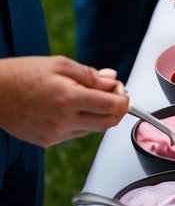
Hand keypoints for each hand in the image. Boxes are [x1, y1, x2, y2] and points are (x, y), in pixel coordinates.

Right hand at [0, 56, 127, 145]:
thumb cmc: (21, 74)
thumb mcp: (59, 64)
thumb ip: (90, 75)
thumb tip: (113, 81)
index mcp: (69, 98)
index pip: (113, 106)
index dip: (123, 98)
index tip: (120, 90)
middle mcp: (64, 121)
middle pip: (107, 123)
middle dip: (115, 110)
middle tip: (110, 94)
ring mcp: (55, 134)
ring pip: (92, 129)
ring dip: (95, 115)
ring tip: (78, 96)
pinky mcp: (47, 142)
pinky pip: (74, 134)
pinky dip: (78, 122)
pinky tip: (64, 108)